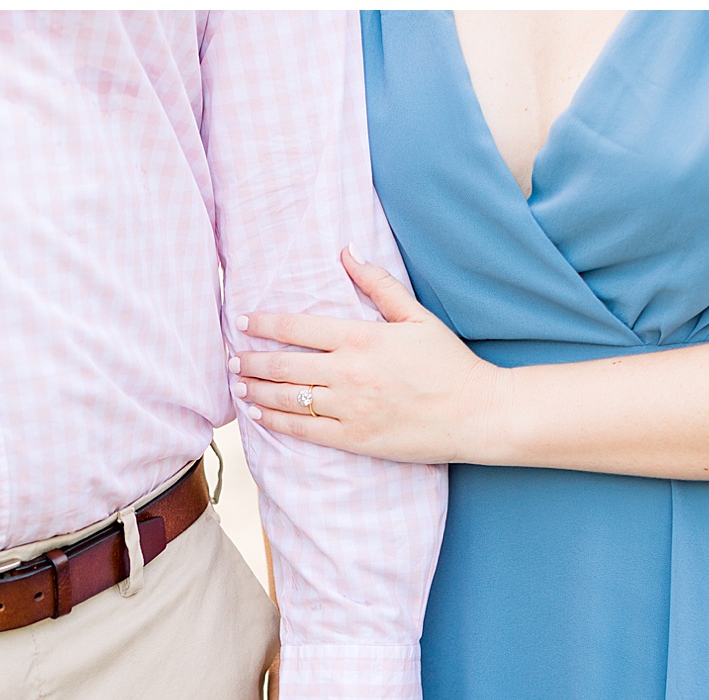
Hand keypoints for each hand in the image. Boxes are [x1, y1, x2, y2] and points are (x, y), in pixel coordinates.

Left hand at [231, 247, 503, 462]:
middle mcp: (349, 373)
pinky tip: (259, 413)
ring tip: (238, 384)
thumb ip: (378, 284)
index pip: (297, 328)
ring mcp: (349, 409)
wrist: (476, 414)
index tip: (243, 321)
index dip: (264, 324)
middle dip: (251, 360)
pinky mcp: (354, 439)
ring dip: (257, 389)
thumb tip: (347, 251)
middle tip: (232, 357)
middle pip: (284, 365)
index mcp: (362, 338)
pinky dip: (276, 421)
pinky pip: (304, 431)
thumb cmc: (449, 363)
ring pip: (288, 398)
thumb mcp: (416, 317)